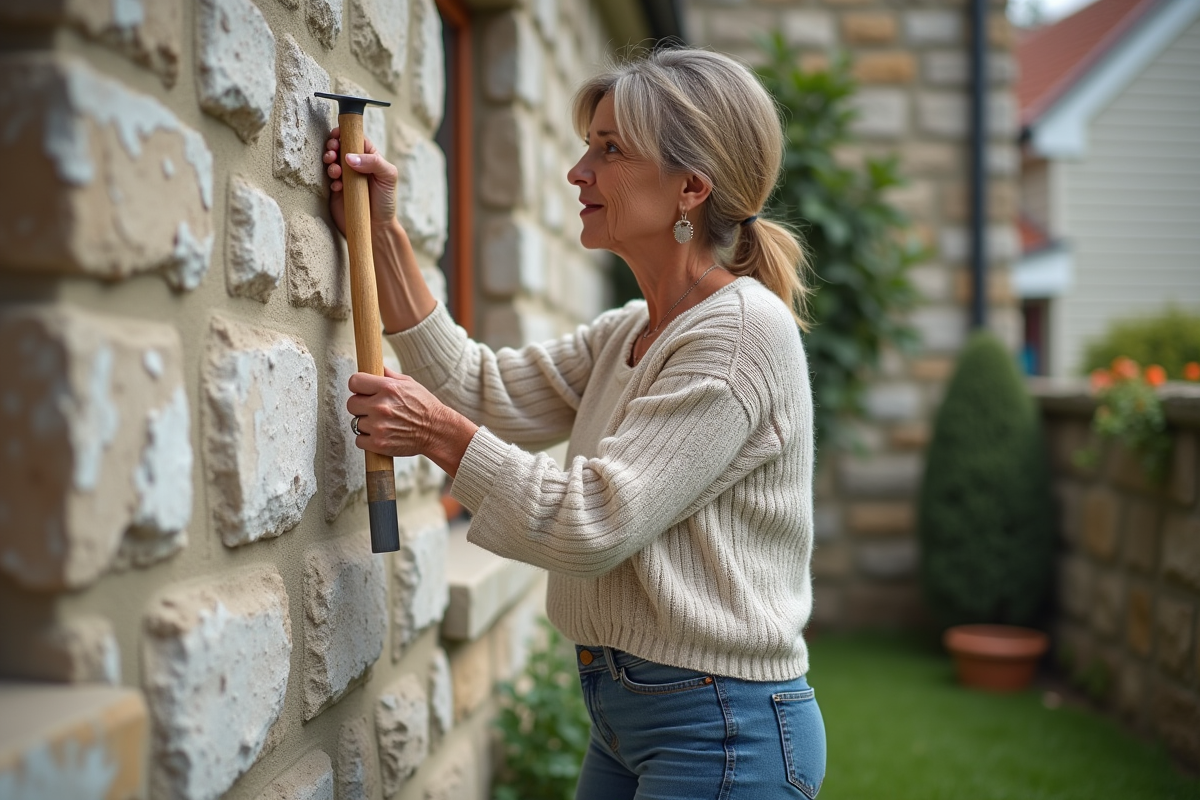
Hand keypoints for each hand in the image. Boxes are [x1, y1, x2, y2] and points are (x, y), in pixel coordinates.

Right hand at [324, 128, 398, 234]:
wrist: (376, 227)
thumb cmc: (385, 201)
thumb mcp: (388, 177)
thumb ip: (373, 162)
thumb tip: (349, 157)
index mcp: (369, 157)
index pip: (355, 138)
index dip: (345, 134)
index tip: (337, 135)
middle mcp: (356, 165)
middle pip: (340, 147)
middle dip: (333, 146)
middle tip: (333, 152)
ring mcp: (344, 177)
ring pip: (331, 161)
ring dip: (330, 161)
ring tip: (335, 170)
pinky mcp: (335, 190)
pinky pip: (328, 179)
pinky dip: (331, 179)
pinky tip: (338, 187)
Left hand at [346, 368, 478, 475]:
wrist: (437, 432)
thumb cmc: (424, 406)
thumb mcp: (410, 384)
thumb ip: (389, 375)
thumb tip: (375, 367)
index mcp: (388, 388)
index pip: (354, 382)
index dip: (358, 387)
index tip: (363, 391)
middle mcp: (381, 406)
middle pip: (351, 403)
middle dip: (360, 406)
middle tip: (373, 409)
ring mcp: (378, 426)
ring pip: (355, 423)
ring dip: (365, 424)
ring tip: (381, 423)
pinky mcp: (378, 443)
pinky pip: (359, 440)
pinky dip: (367, 439)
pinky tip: (380, 434)